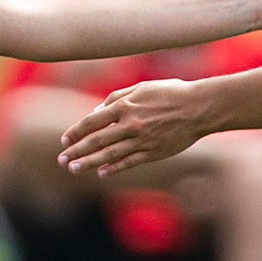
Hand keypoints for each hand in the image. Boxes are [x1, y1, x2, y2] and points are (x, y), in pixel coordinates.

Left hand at [57, 79, 211, 177]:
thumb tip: (96, 112)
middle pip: (96, 140)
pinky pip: (130, 162)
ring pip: (109, 154)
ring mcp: (142, 140)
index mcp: (125, 105)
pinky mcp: (154, 152)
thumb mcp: (141, 88)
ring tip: (74, 169)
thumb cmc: (171, 93)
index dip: (76, 132)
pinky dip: (114, 168)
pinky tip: (102, 173)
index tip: (64, 140)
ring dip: (89, 163)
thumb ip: (116, 97)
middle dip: (76, 151)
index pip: (92, 121)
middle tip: (61, 160)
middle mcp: (130, 124)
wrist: (200, 107)